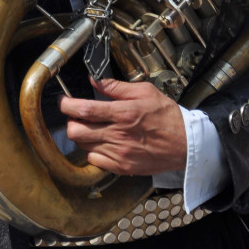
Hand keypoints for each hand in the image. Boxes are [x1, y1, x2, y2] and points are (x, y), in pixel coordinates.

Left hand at [59, 78, 186, 175]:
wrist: (185, 144)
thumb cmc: (167, 116)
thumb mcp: (144, 92)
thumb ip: (116, 87)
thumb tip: (94, 80)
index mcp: (123, 113)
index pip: (84, 109)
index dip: (67, 105)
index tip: (63, 101)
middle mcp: (118, 135)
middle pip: (77, 131)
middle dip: (71, 121)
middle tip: (76, 115)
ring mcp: (119, 154)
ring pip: (83, 146)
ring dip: (82, 135)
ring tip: (90, 127)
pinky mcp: (122, 168)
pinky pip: (95, 161)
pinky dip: (93, 151)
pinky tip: (101, 143)